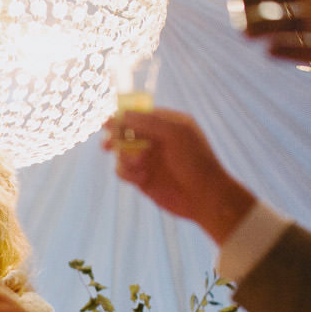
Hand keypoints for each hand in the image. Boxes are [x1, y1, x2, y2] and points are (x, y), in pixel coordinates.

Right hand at [100, 109, 256, 242]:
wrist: (204, 196)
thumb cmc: (196, 161)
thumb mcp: (176, 134)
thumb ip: (150, 122)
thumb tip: (124, 115)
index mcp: (167, 125)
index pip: (140, 115)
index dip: (123, 117)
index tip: (109, 121)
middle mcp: (156, 140)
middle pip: (126, 133)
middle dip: (115, 136)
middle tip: (107, 142)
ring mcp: (149, 160)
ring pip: (122, 153)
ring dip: (123, 157)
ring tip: (139, 163)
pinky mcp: (142, 179)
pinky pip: (123, 171)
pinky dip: (126, 172)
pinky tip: (140, 178)